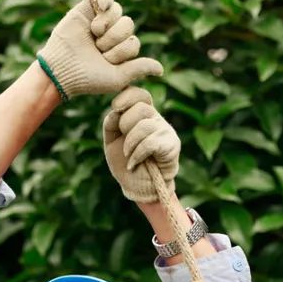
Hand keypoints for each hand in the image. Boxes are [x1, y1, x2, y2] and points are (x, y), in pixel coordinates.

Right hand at [37, 0, 162, 99]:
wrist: (61, 69)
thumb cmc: (88, 78)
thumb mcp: (118, 77)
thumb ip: (139, 69)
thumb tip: (161, 69)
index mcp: (120, 50)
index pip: (133, 42)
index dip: (122, 51)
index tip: (106, 61)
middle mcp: (111, 34)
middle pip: (128, 25)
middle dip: (115, 39)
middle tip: (98, 48)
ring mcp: (100, 20)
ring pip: (117, 11)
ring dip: (107, 25)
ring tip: (93, 34)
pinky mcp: (87, 8)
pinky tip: (100, 6)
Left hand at [103, 86, 179, 202]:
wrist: (138, 186)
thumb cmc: (126, 162)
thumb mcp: (111, 142)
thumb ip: (110, 124)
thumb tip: (115, 111)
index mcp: (142, 115)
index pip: (139, 95)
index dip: (127, 96)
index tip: (115, 107)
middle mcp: (156, 119)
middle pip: (141, 108)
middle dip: (125, 126)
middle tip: (124, 143)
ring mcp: (165, 131)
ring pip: (144, 126)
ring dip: (130, 144)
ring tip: (128, 156)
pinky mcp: (172, 145)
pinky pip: (150, 143)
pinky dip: (137, 155)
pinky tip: (133, 164)